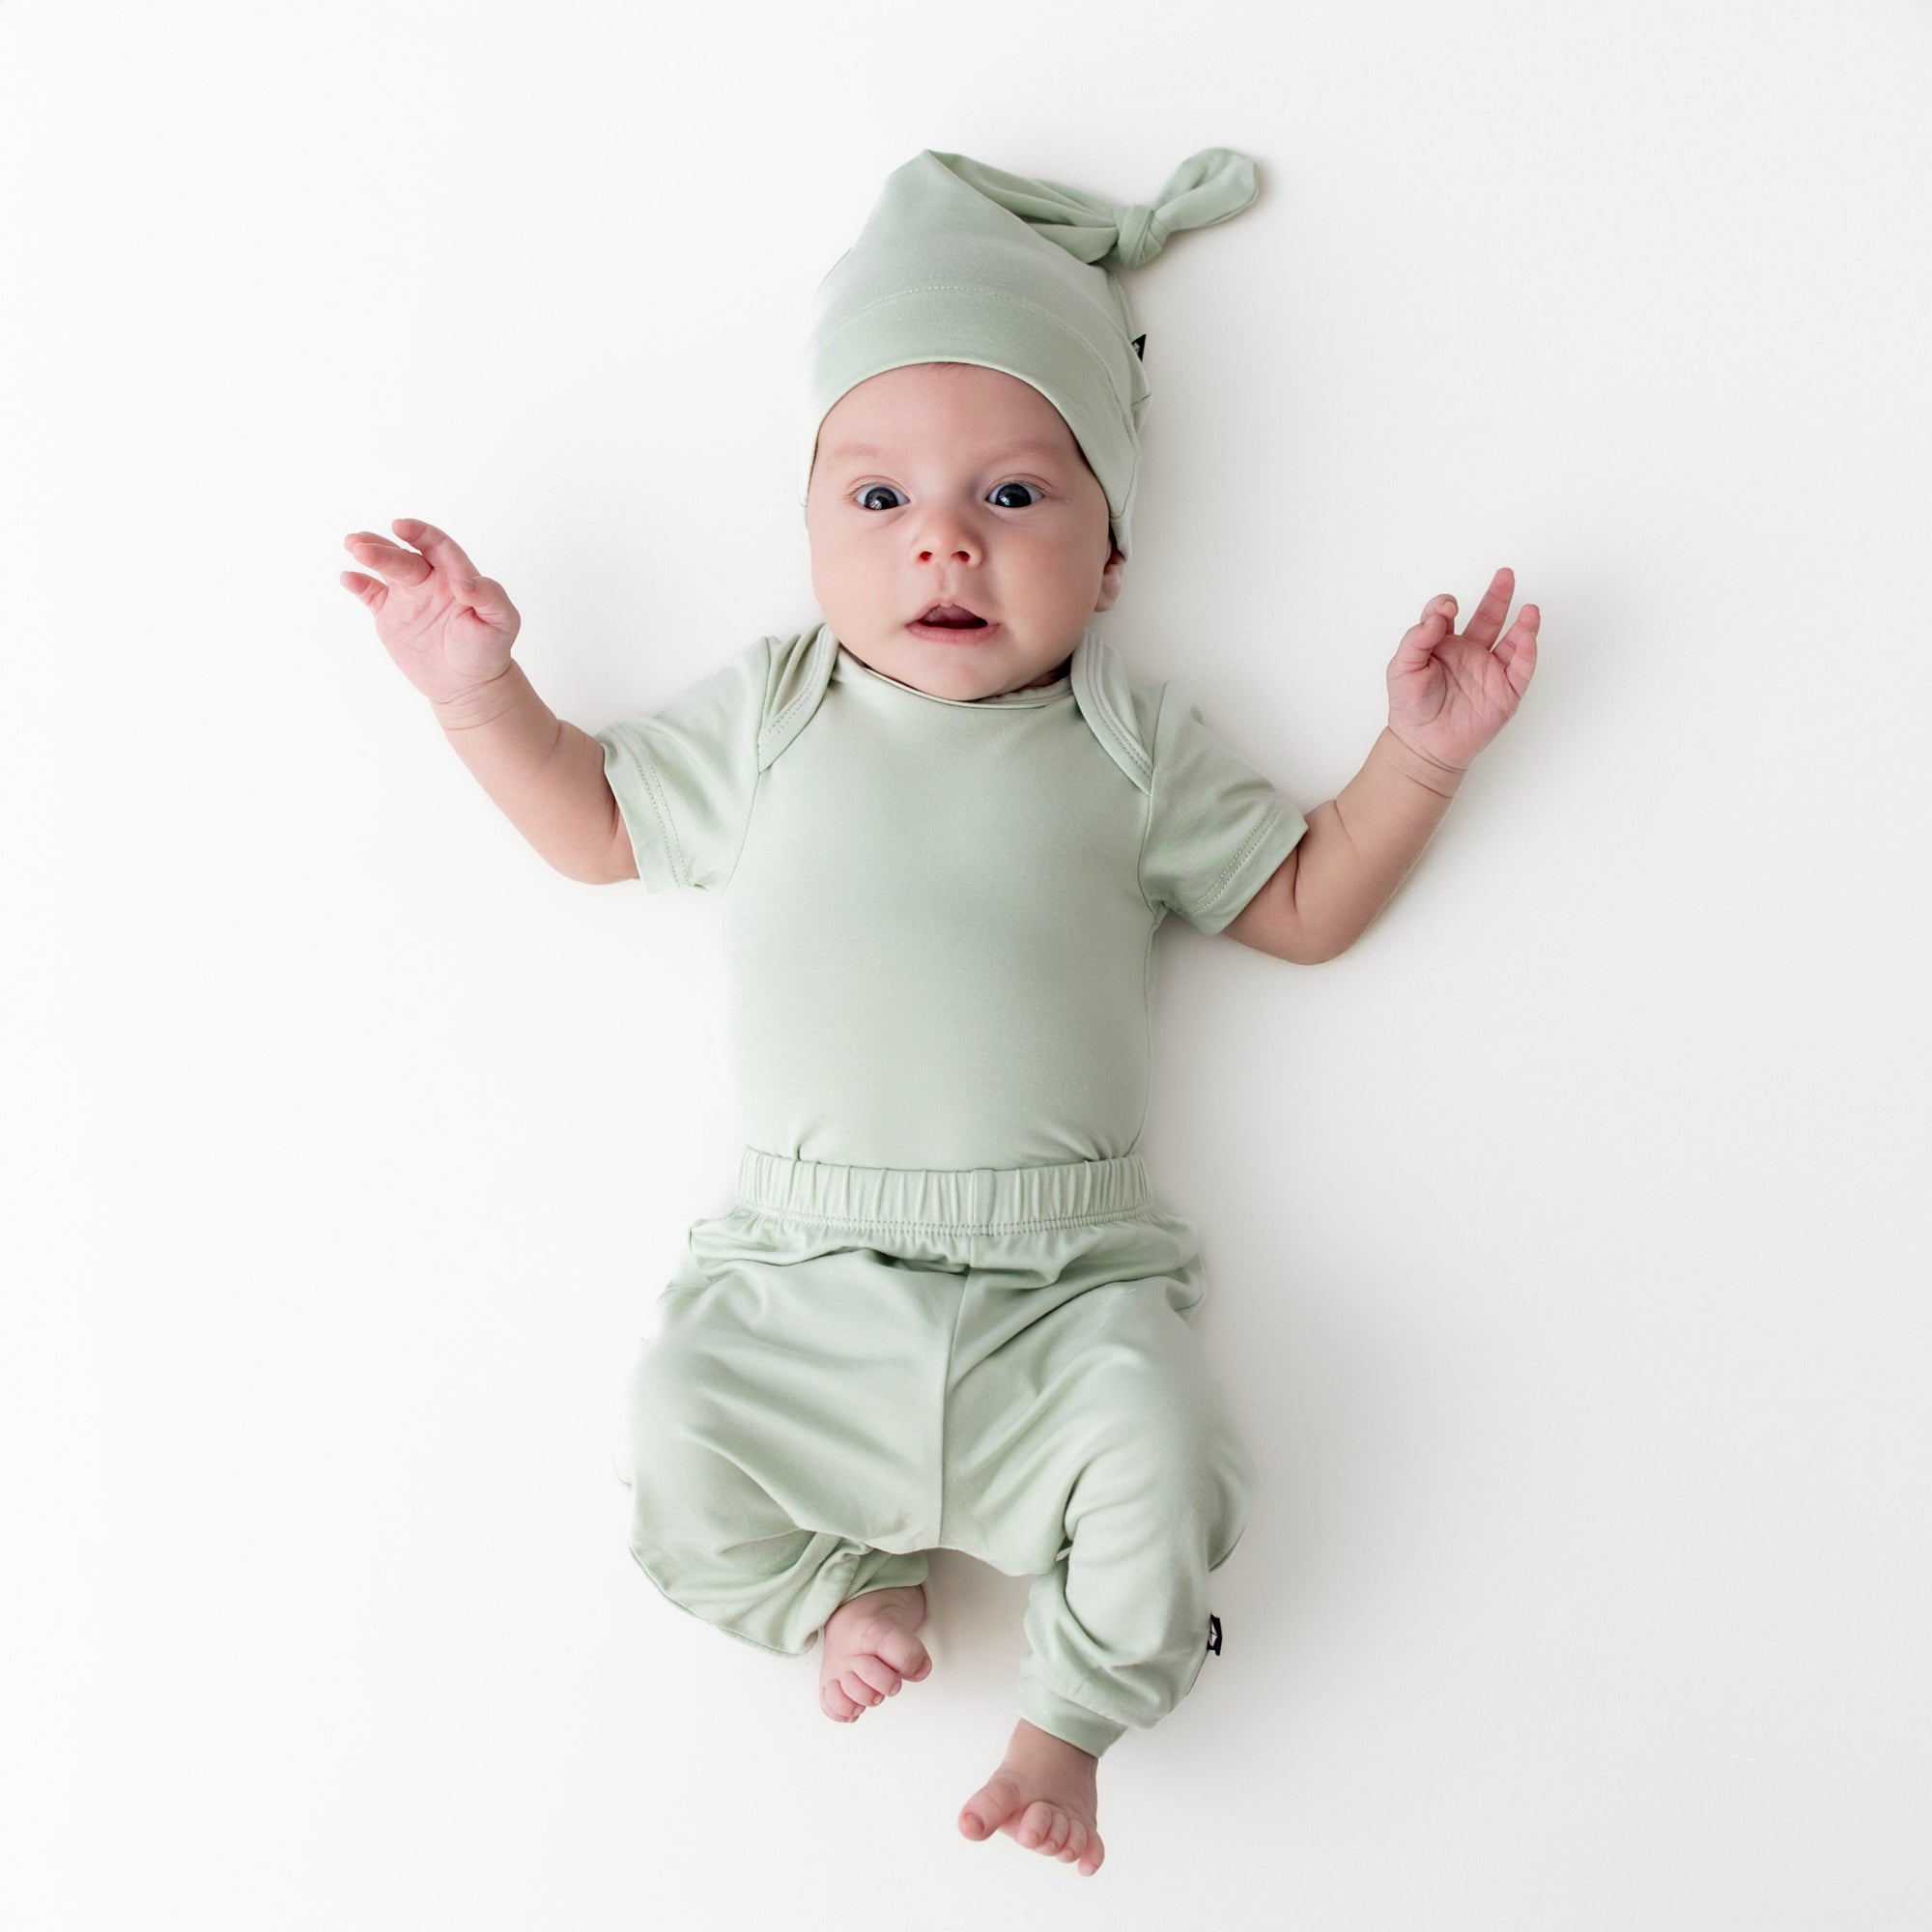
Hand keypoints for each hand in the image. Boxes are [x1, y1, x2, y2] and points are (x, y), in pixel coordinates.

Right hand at [339, 518, 521, 706]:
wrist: (469, 683)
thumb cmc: (490, 649)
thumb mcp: (503, 622)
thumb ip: (490, 596)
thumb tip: (466, 582)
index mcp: (456, 575)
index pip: (437, 546)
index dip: (420, 533)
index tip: (401, 527)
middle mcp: (430, 579)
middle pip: (404, 557)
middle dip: (383, 549)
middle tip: (361, 547)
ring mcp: (408, 595)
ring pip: (385, 567)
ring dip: (369, 553)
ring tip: (352, 544)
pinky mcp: (390, 615)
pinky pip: (371, 594)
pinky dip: (358, 584)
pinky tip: (348, 578)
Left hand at [1385, 566, 1538, 772]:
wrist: (1424, 746)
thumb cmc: (1411, 707)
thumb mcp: (1402, 668)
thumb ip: (1416, 639)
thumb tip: (1438, 616)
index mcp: (1443, 644)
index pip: (1447, 614)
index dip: (1445, 606)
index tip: (1446, 609)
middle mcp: (1469, 653)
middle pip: (1487, 617)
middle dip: (1497, 596)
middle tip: (1505, 575)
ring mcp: (1489, 671)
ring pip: (1511, 640)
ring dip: (1522, 622)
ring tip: (1529, 607)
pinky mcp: (1505, 692)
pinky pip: (1521, 668)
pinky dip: (1527, 650)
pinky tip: (1528, 634)